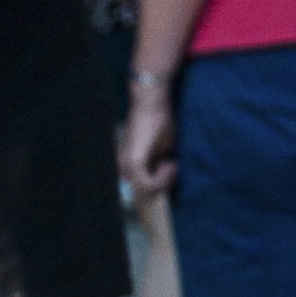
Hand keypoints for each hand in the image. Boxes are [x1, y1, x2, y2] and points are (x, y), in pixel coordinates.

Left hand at [120, 72, 176, 190]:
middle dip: (163, 185)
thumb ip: (159, 163)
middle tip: (172, 168)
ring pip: (145, 191)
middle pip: (142, 193)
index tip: (170, 168)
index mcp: (128, 164)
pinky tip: (170, 165)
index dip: (159, 185)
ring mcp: (126, 165)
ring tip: (171, 166)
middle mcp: (123, 166)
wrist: (152, 102)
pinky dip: (162, 179)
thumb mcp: (162, 148)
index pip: (139, 190)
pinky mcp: (133, 162)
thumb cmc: (159, 120)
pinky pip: (147, 184)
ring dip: (163, 182)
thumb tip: (164, 175)